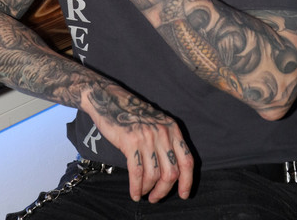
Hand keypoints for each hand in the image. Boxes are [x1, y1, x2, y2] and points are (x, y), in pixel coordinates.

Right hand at [83, 81, 193, 202]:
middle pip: (171, 172)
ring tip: (143, 194)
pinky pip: (137, 172)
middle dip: (164, 190)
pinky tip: (134, 193)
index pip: (187, 160)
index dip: (187, 181)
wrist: (109, 99)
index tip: (183, 194)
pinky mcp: (131, 142)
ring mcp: (147, 137)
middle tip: (156, 197)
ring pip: (154, 175)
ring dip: (149, 189)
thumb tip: (171, 172)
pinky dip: (136, 187)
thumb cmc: (132, 113)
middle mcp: (162, 133)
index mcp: (172, 128)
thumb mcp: (156, 122)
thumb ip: (166, 141)